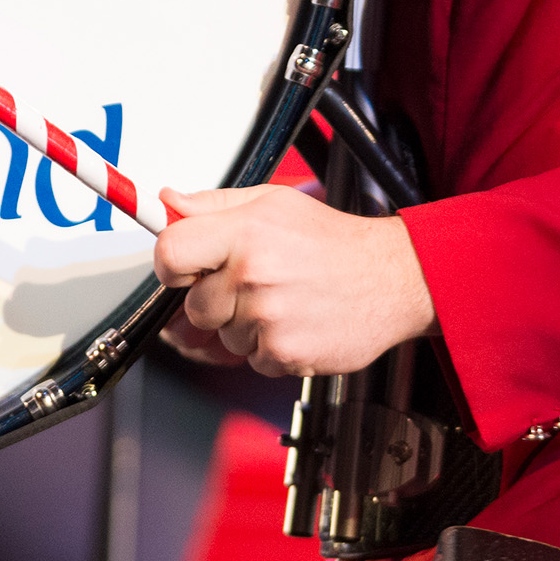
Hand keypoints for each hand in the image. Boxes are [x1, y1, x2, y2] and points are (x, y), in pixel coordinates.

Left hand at [153, 184, 437, 377]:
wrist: (392, 278)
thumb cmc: (332, 240)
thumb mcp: (271, 202)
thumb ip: (213, 203)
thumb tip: (167, 201)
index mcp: (243, 232)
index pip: (170, 254)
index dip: (170, 264)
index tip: (181, 268)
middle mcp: (253, 274)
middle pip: (193, 305)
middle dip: (214, 299)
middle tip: (250, 282)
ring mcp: (268, 318)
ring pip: (223, 335)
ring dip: (243, 324)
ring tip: (280, 299)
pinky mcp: (285, 353)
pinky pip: (251, 359)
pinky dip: (268, 347)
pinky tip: (293, 321)